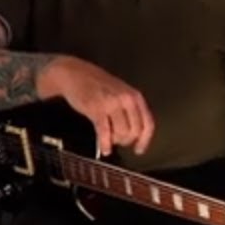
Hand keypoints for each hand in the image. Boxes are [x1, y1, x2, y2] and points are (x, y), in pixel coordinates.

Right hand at [40, 56, 154, 156]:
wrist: (75, 74)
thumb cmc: (98, 85)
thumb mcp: (122, 93)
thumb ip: (131, 110)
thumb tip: (137, 134)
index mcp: (135, 96)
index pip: (148, 123)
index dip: (145, 140)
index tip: (139, 150)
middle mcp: (126, 99)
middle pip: (135, 132)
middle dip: (126, 141)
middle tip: (118, 141)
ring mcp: (112, 104)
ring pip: (121, 134)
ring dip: (115, 141)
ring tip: (109, 138)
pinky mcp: (96, 109)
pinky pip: (105, 133)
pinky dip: (105, 144)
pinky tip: (104, 149)